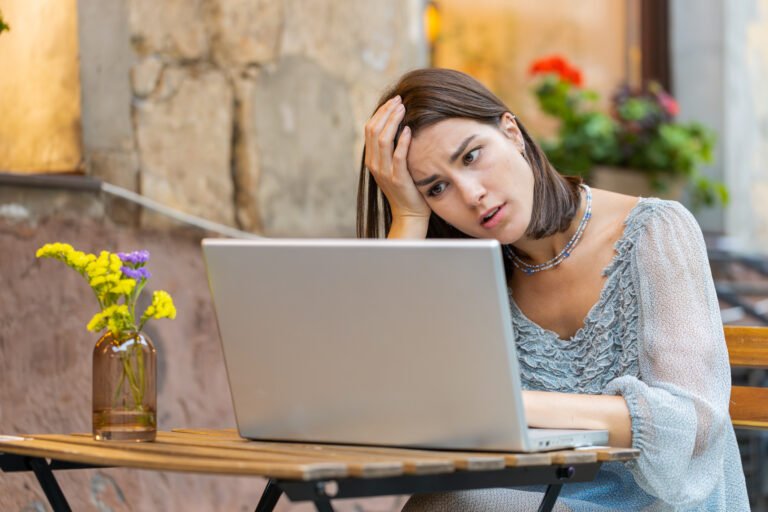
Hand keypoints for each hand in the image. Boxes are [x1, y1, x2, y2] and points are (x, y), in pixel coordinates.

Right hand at [364, 96, 430, 221]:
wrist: (409, 213)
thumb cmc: (407, 187)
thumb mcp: (394, 166)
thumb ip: (392, 149)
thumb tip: (400, 125)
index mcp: (371, 159)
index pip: (370, 129)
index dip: (380, 113)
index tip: (394, 101)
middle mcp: (374, 164)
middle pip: (374, 131)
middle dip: (386, 112)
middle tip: (399, 100)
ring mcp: (384, 172)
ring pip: (383, 140)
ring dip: (393, 121)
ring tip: (403, 108)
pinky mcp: (397, 179)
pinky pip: (397, 156)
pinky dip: (402, 141)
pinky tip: (408, 130)